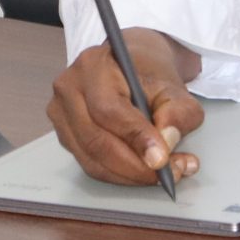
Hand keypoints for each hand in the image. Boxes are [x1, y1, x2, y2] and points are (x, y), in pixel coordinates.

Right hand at [49, 29, 204, 186]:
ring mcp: (61, 113)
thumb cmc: (148, 73)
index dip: (135, 138)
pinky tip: (144, 169)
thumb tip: (167, 143)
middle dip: (135, 166)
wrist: (132, 65)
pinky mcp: (64, 134)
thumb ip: (177, 113)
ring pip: (92, 159)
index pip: (108, 109)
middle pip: (96, 140)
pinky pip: (90, 164)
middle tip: (171, 172)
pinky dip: (119, 174)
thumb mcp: (175, 87)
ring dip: (130, 174)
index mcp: (93, 66)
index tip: (162, 159)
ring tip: (166, 172)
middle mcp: (69, 88)